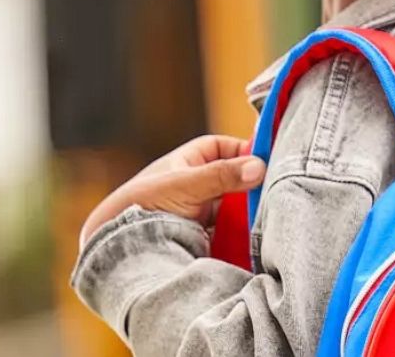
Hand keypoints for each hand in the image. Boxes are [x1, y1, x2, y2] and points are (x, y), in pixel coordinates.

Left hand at [80, 135, 265, 247]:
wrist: (119, 248)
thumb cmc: (144, 205)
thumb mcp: (185, 184)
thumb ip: (221, 175)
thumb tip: (258, 166)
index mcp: (189, 161)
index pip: (225, 147)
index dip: (245, 150)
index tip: (267, 160)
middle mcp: (198, 184)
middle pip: (235, 179)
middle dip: (253, 185)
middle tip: (275, 190)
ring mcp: (202, 211)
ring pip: (236, 207)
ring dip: (250, 211)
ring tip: (270, 215)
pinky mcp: (205, 237)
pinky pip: (232, 231)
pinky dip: (243, 233)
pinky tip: (256, 236)